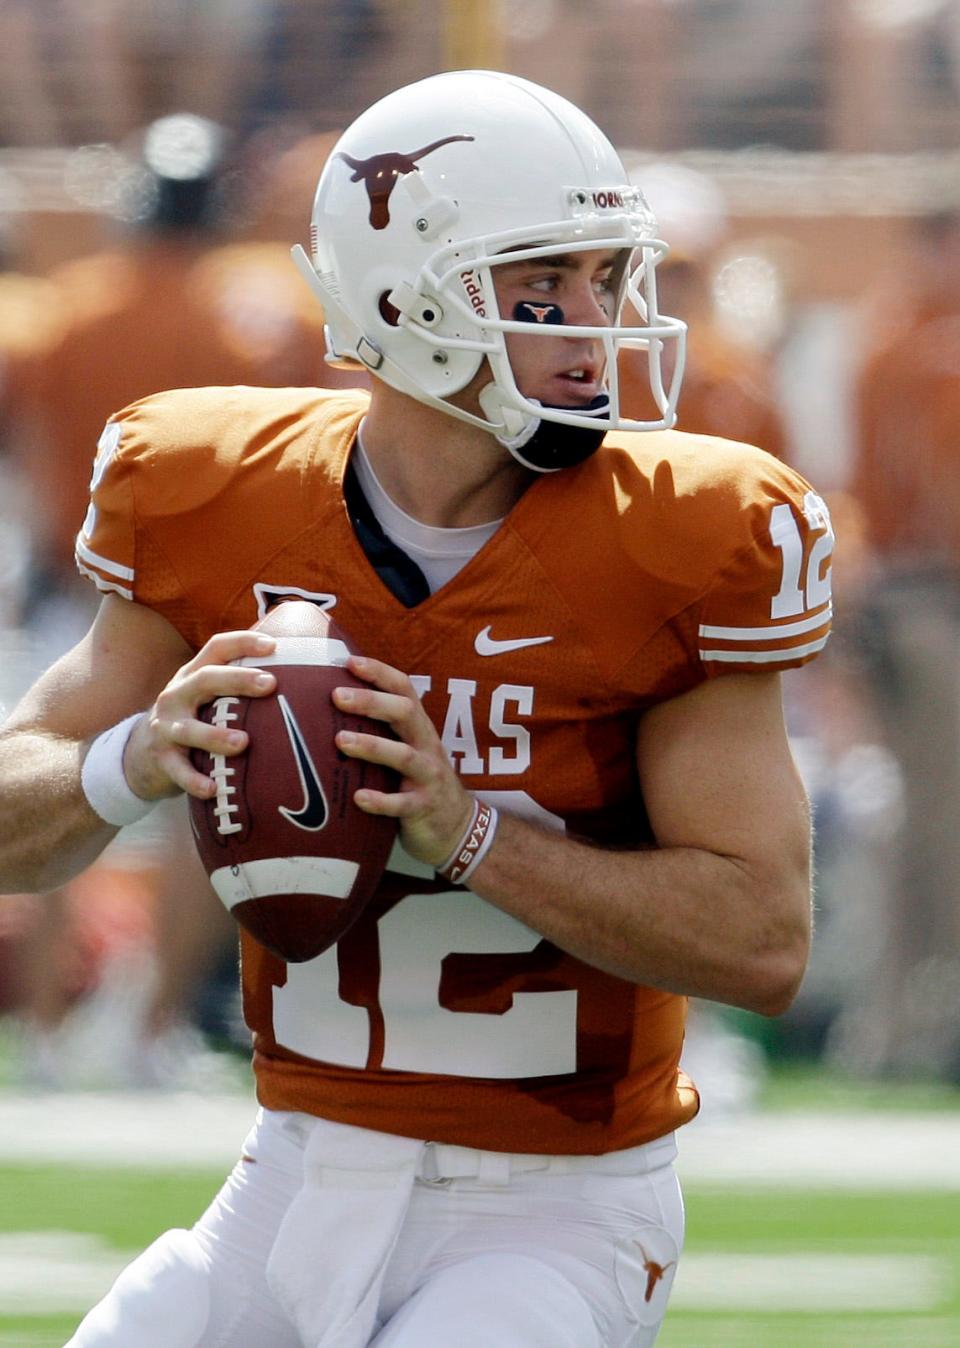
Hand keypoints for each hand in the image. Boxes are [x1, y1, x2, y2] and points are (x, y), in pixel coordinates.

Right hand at [123, 631, 276, 800]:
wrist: (139, 753)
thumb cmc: (191, 720)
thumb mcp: (206, 698)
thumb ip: (236, 688)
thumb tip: (297, 679)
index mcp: (193, 676)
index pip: (217, 648)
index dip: (243, 642)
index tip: (274, 645)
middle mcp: (177, 695)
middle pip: (205, 679)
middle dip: (237, 680)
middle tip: (270, 685)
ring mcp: (166, 727)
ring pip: (189, 729)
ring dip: (215, 735)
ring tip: (243, 743)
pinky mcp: (161, 758)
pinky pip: (178, 770)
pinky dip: (194, 780)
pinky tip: (212, 789)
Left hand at [332, 656, 473, 867]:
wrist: (457, 828)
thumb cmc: (419, 783)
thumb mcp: (407, 750)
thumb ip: (382, 732)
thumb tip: (328, 711)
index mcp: (419, 728)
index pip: (404, 690)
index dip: (380, 673)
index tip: (350, 662)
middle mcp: (426, 746)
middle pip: (405, 714)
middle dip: (372, 702)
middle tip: (337, 696)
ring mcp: (428, 777)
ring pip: (404, 756)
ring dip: (372, 746)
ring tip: (341, 741)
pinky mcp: (424, 808)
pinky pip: (403, 804)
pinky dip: (381, 801)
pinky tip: (359, 798)